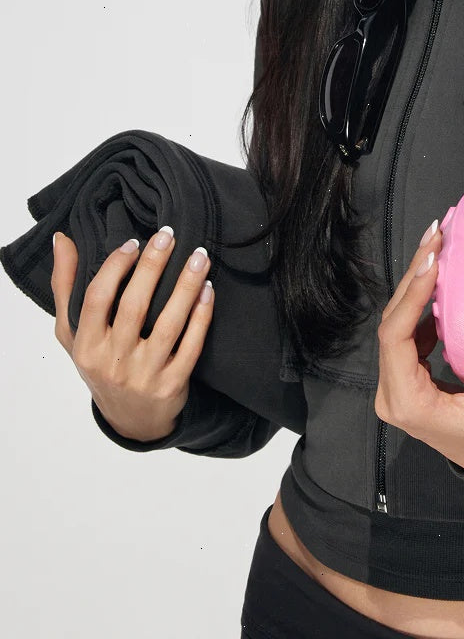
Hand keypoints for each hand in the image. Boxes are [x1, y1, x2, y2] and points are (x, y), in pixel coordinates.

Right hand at [51, 227, 214, 442]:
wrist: (130, 420)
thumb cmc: (101, 365)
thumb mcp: (73, 334)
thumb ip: (66, 287)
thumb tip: (63, 240)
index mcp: (86, 346)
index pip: (97, 299)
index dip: (115, 267)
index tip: (135, 242)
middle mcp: (113, 361)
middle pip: (134, 306)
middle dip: (153, 266)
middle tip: (169, 235)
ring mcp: (144, 375)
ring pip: (168, 323)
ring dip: (186, 286)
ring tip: (199, 256)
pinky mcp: (172, 384)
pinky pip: (191, 346)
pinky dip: (202, 316)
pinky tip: (208, 290)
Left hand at [375, 223, 463, 474]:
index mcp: (406, 402)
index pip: (395, 337)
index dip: (411, 295)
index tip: (434, 260)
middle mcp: (391, 392)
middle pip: (391, 323)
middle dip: (413, 276)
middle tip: (436, 235)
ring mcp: (397, 384)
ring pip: (398, 322)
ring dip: (416, 283)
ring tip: (438, 244)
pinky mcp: (408, 375)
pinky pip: (409, 330)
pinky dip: (422, 300)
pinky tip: (440, 274)